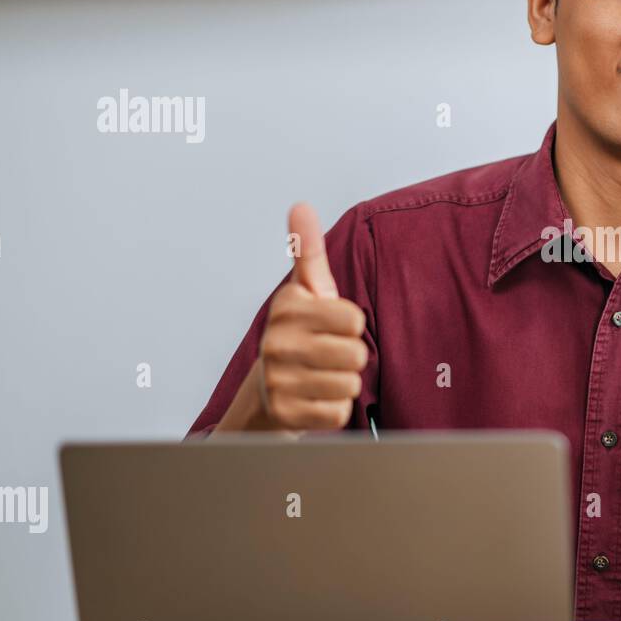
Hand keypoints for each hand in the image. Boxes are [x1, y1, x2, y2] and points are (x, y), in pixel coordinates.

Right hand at [257, 203, 366, 430]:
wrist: (265, 393)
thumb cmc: (298, 336)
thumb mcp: (306, 291)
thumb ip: (308, 251)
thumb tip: (300, 206)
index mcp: (288, 307)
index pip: (355, 319)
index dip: (351, 326)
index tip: (330, 327)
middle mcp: (277, 342)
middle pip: (356, 354)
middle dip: (351, 358)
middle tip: (328, 356)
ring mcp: (278, 379)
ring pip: (349, 384)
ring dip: (343, 384)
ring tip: (321, 377)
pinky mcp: (284, 413)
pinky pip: (337, 412)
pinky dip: (334, 410)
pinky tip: (315, 399)